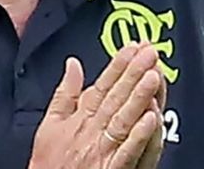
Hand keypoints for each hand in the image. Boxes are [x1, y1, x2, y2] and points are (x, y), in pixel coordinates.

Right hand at [28, 43, 165, 168]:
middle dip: (134, 73)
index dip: (118, 65)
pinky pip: (127, 151)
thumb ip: (64, 93)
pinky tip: (152, 118)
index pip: (102, 85)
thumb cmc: (49, 162)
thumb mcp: (49, 124)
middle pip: (115, 97)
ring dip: (138, 97)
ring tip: (154, 75)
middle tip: (150, 52)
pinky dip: (138, 135)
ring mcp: (102, 150)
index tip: (133, 47)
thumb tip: (72, 63)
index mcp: (79, 117)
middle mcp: (91, 130)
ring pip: (123, 119)